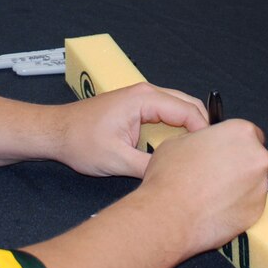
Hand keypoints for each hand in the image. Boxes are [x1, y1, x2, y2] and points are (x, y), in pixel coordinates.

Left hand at [51, 82, 208, 177]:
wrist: (56, 132)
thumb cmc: (79, 141)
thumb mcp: (116, 160)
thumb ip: (149, 167)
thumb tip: (174, 175)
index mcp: (144, 99)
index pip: (187, 111)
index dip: (203, 132)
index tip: (211, 155)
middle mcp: (146, 93)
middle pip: (188, 105)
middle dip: (202, 128)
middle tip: (210, 155)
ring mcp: (142, 99)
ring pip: (179, 109)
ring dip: (190, 128)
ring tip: (200, 153)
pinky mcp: (138, 108)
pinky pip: (167, 114)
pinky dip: (178, 128)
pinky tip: (180, 149)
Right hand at [135, 119, 267, 254]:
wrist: (169, 216)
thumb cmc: (171, 176)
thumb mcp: (178, 141)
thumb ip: (202, 140)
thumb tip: (205, 146)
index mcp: (241, 132)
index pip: (249, 133)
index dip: (235, 143)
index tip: (224, 151)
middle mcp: (258, 156)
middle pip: (254, 157)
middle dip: (239, 164)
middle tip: (215, 173)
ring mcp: (260, 186)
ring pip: (253, 182)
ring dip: (238, 185)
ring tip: (211, 193)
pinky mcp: (257, 211)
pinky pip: (249, 204)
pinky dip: (236, 206)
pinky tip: (215, 208)